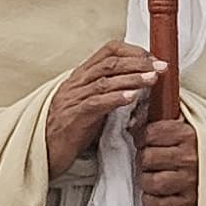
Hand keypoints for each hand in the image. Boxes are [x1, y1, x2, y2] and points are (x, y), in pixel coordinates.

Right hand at [44, 43, 158, 176]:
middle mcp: (76, 83)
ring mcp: (73, 99)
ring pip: (105, 80)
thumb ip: (110, 95)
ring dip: (133, 78)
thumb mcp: (92, 107)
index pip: (108, 51)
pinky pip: (96, 103)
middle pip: (110, 62)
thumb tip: (140, 90)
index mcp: (81, 77)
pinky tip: (133, 98)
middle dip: (139, 62)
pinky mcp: (73, 117)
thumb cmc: (69, 132)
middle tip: (162, 67)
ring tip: (153, 78)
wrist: (43, 154)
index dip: (133, 51)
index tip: (153, 59)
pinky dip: (116, 98)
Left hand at [139, 111, 197, 205]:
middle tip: (149, 161)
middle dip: (143, 160)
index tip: (143, 142)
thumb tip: (133, 126)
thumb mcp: (191, 128)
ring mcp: (190, 181)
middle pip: (147, 157)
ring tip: (151, 177)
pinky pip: (159, 204)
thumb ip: (165, 124)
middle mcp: (189, 157)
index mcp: (189, 134)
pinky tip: (155, 194)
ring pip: (151, 181)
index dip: (141, 138)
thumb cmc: (203, 150)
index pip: (150, 133)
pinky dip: (151, 200)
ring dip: (146, 181)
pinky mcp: (189, 202)